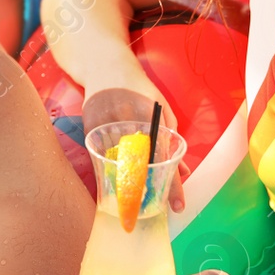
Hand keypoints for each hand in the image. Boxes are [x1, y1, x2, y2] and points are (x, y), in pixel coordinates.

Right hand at [81, 86, 186, 211]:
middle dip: (145, 191)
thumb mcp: (162, 109)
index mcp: (151, 119)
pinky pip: (101, 157)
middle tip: (150, 207)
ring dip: (126, 183)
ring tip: (131, 196)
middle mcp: (129, 123)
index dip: (172, 186)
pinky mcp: (89, 128)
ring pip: (117, 166)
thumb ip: (172, 140)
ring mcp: (106, 126)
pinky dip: (109, 167)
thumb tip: (184, 171)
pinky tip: (115, 172)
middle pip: (139, 169)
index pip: (165, 161)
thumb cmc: (140, 90)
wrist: (106, 67)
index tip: (178, 207)